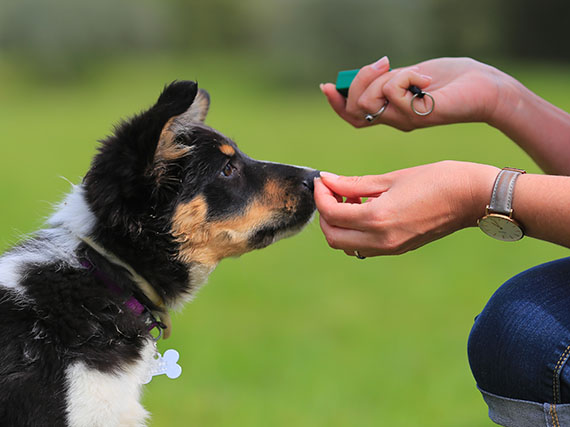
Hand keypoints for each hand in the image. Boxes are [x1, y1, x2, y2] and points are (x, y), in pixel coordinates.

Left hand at [314, 161, 498, 256]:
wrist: (474, 198)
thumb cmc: (438, 179)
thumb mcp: (392, 178)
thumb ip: (355, 183)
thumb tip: (327, 180)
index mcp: (378, 219)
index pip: (331, 214)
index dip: (321, 195)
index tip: (323, 180)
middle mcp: (381, 240)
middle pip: (333, 237)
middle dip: (325, 213)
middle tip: (333, 190)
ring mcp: (390, 248)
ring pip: (346, 245)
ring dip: (339, 224)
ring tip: (350, 199)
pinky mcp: (398, 249)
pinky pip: (363, 247)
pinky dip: (354, 231)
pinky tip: (365, 209)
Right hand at [320, 57, 508, 130]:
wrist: (484, 88)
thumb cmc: (451, 81)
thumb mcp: (410, 75)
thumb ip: (388, 79)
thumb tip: (367, 73)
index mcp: (390, 112)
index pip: (352, 116)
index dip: (336, 103)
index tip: (327, 86)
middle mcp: (394, 120)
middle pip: (354, 108)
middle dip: (360, 80)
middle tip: (384, 64)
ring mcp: (404, 120)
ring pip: (368, 102)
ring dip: (384, 79)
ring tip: (411, 73)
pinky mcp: (416, 115)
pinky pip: (393, 91)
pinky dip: (408, 76)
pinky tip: (427, 80)